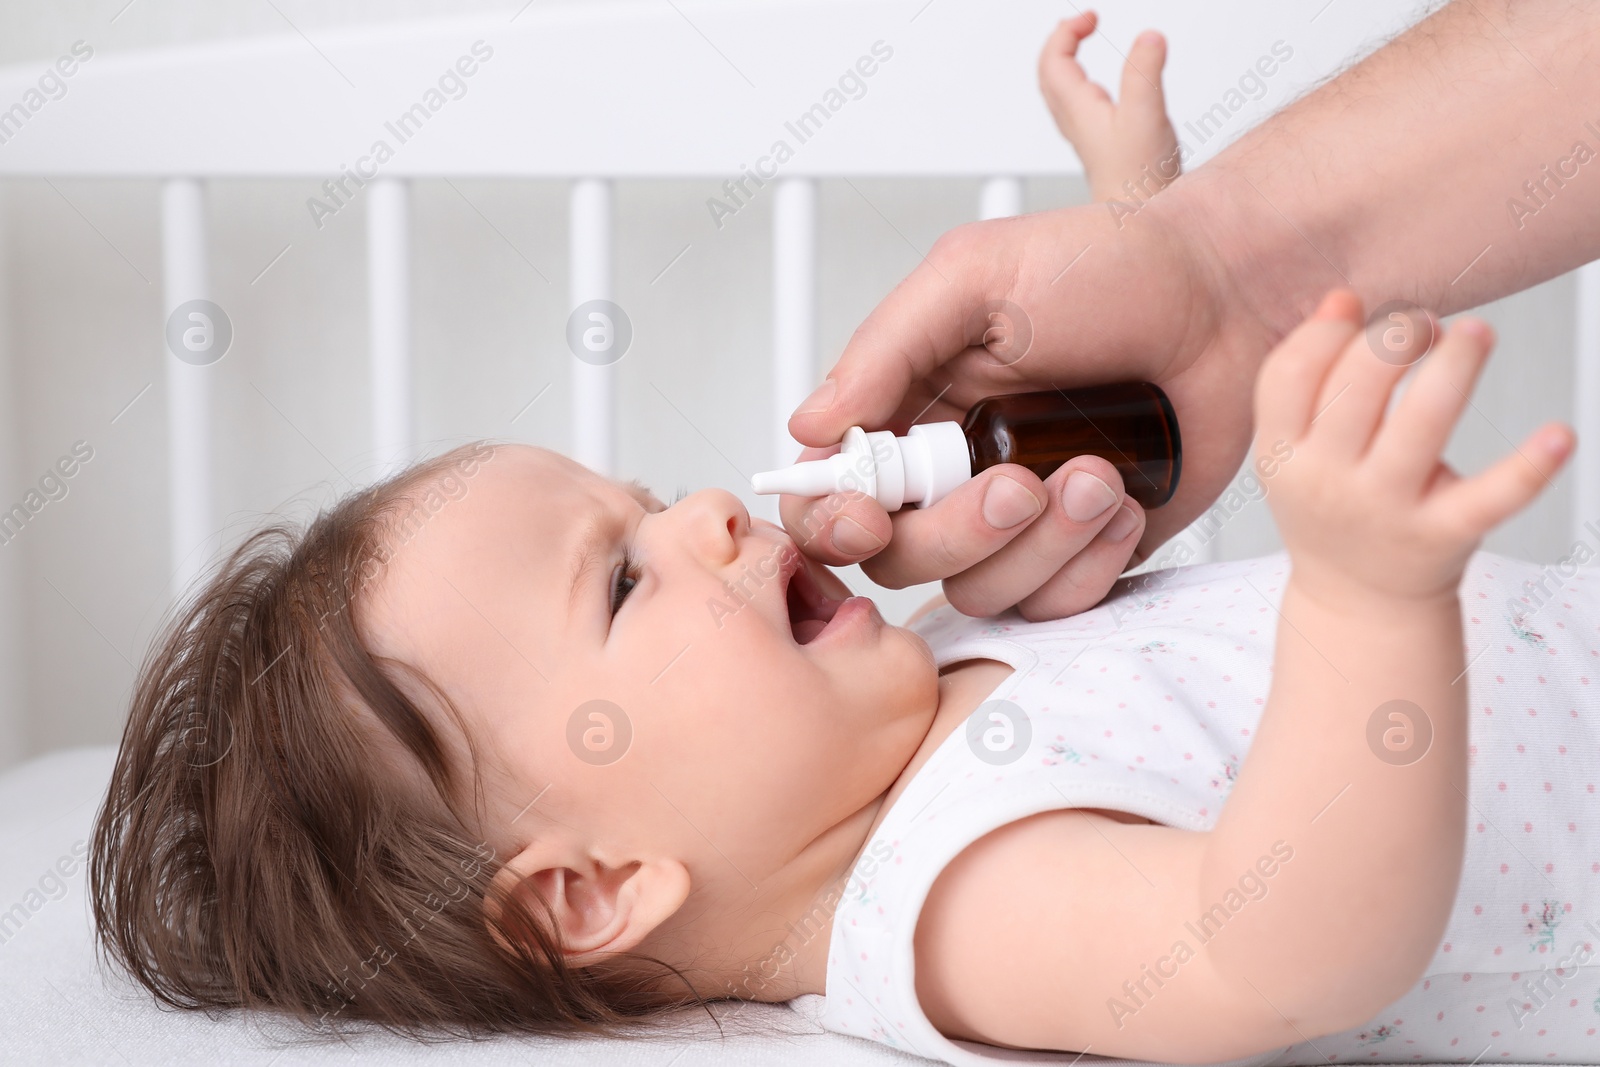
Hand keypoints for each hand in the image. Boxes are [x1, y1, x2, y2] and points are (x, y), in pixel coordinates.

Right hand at [780, 194, 1278, 618]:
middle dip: (957, 534)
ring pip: (978, 591)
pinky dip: (1090, 567)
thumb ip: (886, 347)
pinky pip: (1054, 605)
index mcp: (909, 410)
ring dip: (1040, 545)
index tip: (872, 514)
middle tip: (1017, 484)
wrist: (1229, 295)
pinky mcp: (1081, 553)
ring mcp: (1017, 522)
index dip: (833, 518)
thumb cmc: (1110, 266)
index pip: (830, 491)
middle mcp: (952, 475)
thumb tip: (809, 425)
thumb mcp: (978, 275)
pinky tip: (1126, 505)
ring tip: (1099, 472)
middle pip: (899, 559)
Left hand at [1038, 12, 1179, 202]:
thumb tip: (1147, 37)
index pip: (1053, 61)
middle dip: (1061, 41)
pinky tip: (1099, 83)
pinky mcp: (1098, 142)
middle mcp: (1075, 121)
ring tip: (1083, 39)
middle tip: (1083, 22)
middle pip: (1048, 72)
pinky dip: (1081, 80)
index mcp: (1077, 110)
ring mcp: (1084, 132)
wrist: (1139, 216)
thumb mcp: (1146, 117)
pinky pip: (1076, 102)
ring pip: (1059, 88)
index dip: (1066, 32)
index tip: (1091, 17)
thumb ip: (1144, 73)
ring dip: (1066, 59)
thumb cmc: (1138, 179)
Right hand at [1255, 289, 1574, 611]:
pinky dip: (1530, 467)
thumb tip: (1342, 299)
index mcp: (1283, 456)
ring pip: (1422, 423)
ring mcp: (1386, 510)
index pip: (1289, 377)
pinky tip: (1559, 434)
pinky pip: (1491, 497)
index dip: (1326, 332)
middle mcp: (1328, 483)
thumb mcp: (1294, 451)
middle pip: (1356, 388)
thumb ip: (1304, 380)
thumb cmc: (1331, 505)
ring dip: (1454, 365)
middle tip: (1423, 325)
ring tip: (1475, 334)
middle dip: (1393, 338)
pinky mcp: (1445, 535)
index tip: (1360, 311)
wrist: (1359, 603)